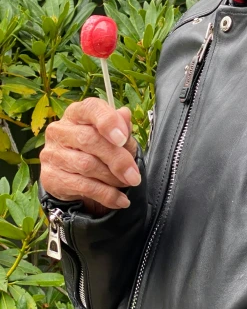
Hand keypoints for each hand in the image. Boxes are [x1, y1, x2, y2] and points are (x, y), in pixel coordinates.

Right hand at [40, 98, 139, 213]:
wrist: (77, 176)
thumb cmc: (101, 147)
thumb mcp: (116, 136)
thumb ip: (122, 127)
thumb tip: (125, 114)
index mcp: (77, 113)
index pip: (90, 109)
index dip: (108, 122)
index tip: (122, 138)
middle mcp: (59, 130)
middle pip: (89, 140)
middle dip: (117, 159)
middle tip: (134, 175)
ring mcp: (52, 153)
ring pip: (86, 165)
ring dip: (112, 178)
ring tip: (128, 184)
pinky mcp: (50, 177)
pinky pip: (81, 186)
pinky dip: (105, 195)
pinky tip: (120, 200)